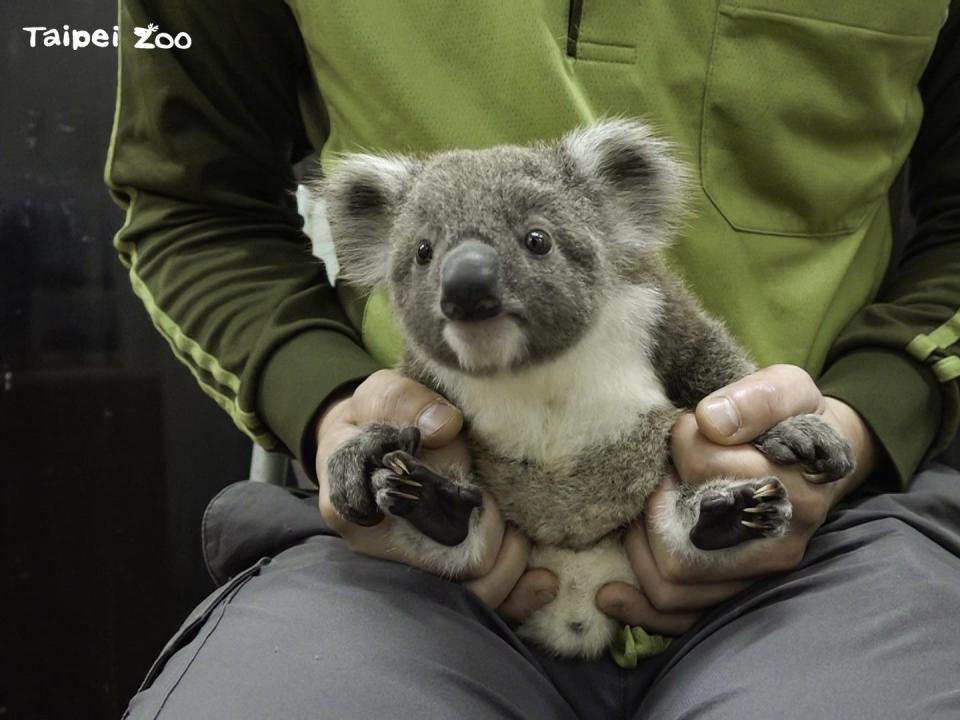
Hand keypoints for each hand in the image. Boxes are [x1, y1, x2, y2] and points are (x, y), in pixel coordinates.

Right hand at [315, 369, 556, 620]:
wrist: (363, 440)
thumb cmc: (373, 419)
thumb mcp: (378, 395)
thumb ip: (404, 402)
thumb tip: (445, 426)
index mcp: (355, 508)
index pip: (414, 530)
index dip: (462, 515)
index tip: (483, 491)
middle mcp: (377, 550)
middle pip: (450, 575)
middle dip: (495, 543)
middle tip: (512, 511)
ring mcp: (408, 569)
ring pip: (467, 597)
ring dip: (509, 567)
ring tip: (525, 536)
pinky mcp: (435, 577)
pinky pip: (478, 604)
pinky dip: (516, 595)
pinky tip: (544, 581)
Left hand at [597, 364, 877, 633]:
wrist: (820, 462)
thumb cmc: (796, 421)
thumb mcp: (788, 389)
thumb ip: (755, 398)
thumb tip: (711, 420)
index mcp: (794, 486)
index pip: (705, 464)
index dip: (681, 440)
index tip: (686, 428)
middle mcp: (779, 541)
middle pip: (684, 537)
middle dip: (652, 503)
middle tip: (657, 476)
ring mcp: (757, 574)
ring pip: (675, 583)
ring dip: (640, 546)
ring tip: (639, 513)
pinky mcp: (737, 592)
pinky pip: (684, 616)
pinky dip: (641, 607)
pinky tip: (610, 593)